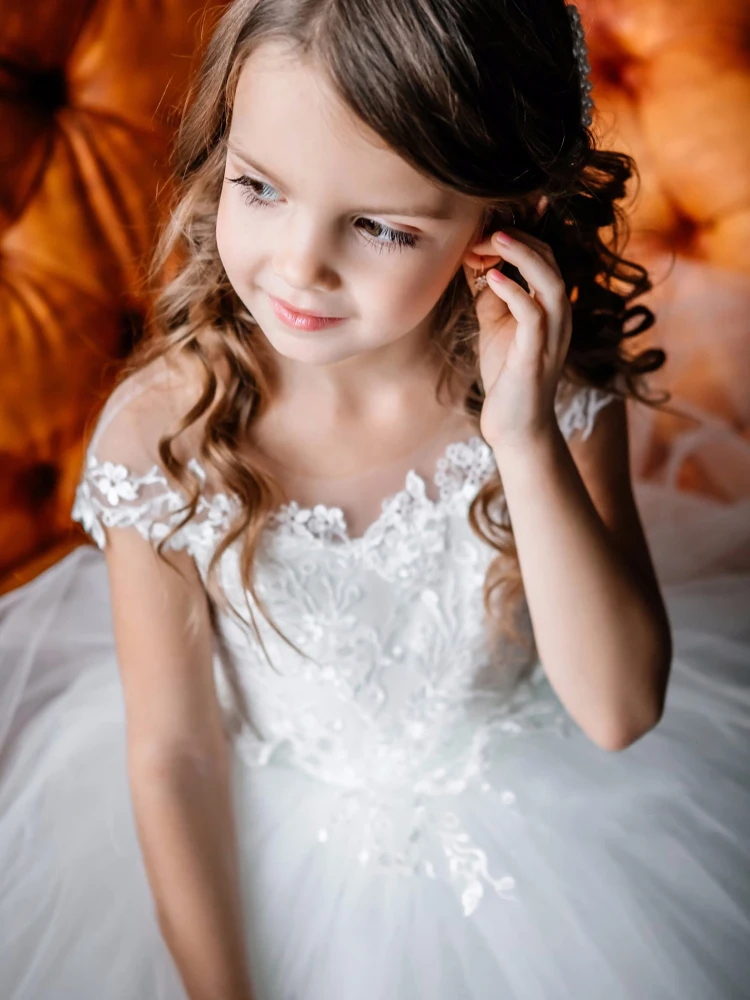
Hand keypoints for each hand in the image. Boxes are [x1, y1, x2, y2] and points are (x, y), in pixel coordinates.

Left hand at [462, 218, 570, 452]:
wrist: (515, 425)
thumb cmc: (505, 374)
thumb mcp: (494, 322)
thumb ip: (491, 291)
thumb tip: (474, 256)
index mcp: (549, 305)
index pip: (545, 256)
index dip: (520, 235)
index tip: (487, 227)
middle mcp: (558, 316)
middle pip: (551, 261)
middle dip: (519, 239)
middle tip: (486, 229)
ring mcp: (552, 336)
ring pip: (551, 283)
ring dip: (524, 256)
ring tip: (495, 238)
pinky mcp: (537, 355)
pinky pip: (534, 315)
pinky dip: (515, 292)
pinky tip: (494, 277)